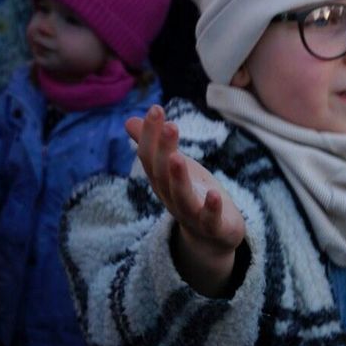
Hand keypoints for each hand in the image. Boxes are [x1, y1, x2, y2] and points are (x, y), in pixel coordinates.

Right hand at [126, 106, 244, 295]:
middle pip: (163, 174)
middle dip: (164, 150)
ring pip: (181, 197)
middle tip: (169, 125)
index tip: (156, 109)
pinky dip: (211, 208)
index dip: (151, 135)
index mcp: (162, 181)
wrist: (212, 237)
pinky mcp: (213, 227)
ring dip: (178, 178)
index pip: (150, 157)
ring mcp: (191, 214)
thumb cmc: (193, 194)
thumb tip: (129, 120)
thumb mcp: (175, 167)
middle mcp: (171, 197)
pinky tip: (215, 194)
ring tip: (178, 157)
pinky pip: (209, 219)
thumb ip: (155, 146)